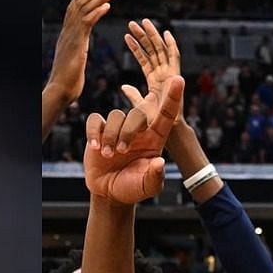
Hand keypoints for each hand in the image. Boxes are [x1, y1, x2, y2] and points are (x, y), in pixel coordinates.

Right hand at [48, 0, 117, 102]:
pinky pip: (87, 23)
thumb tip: (77, 56)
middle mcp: (67, 33)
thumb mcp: (73, 63)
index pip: (73, 10)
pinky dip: (97, 13)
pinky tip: (108, 6)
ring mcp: (71, 37)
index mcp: (67, 36)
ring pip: (85, 10)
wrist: (60, 92)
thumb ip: (75, 54)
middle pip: (80, 5)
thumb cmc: (67, 83)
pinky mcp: (77, 44)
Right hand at [84, 77, 184, 203]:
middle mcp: (138, 131)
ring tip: (108, 155)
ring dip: (112, 136)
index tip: (178, 80)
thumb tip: (159, 162)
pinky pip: (96, 120)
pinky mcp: (100, 132)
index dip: (172, 98)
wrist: (109, 193)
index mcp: (154, 139)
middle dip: (128, 131)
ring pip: (116, 115)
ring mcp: (118, 129)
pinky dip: (93, 131)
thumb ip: (155, 177)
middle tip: (122, 151)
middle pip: (137, 114)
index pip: (166, 115)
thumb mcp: (148, 187)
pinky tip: (95, 147)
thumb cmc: (132, 187)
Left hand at [124, 19, 180, 114]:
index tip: (126, 36)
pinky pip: (174, 58)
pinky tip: (166, 33)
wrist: (165, 129)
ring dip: (152, 36)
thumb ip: (132, 94)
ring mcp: (169, 74)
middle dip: (143, 36)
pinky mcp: (175, 76)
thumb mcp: (139, 105)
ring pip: (160, 50)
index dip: (136, 47)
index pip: (144, 59)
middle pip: (152, 51)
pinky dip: (171, 45)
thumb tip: (123, 86)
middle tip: (132, 23)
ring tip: (143, 22)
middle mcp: (163, 74)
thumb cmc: (154, 121)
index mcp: (154, 79)